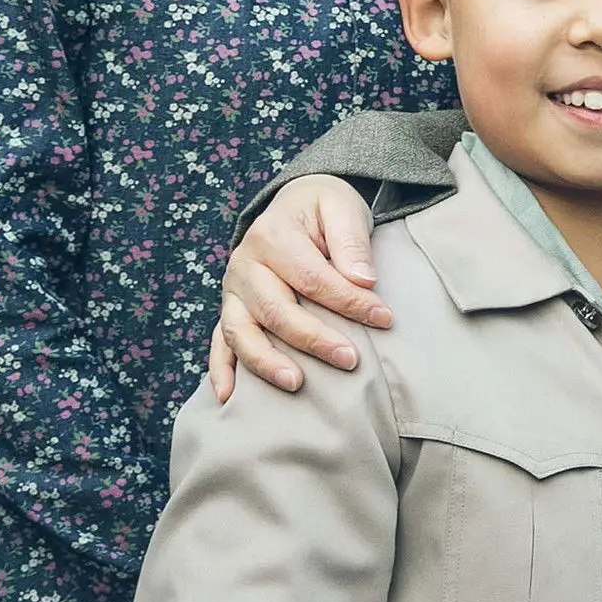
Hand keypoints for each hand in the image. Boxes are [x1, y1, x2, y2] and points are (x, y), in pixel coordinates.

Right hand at [204, 176, 389, 400]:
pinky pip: (218, 342)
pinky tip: (229, 396)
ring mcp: (232, 290)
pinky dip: (221, 369)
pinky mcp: (230, 309)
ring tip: (297, 384)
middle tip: (351, 360)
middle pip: (276, 309)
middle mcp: (244, 264)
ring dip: (266, 361)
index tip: (383, 319)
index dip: (349, 302)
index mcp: (272, 234)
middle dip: (314, 339)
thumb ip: (351, 242)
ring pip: (241, 331)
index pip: (312, 278)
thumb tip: (363, 281)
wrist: (293, 204)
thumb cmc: (323, 209)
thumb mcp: (342, 208)